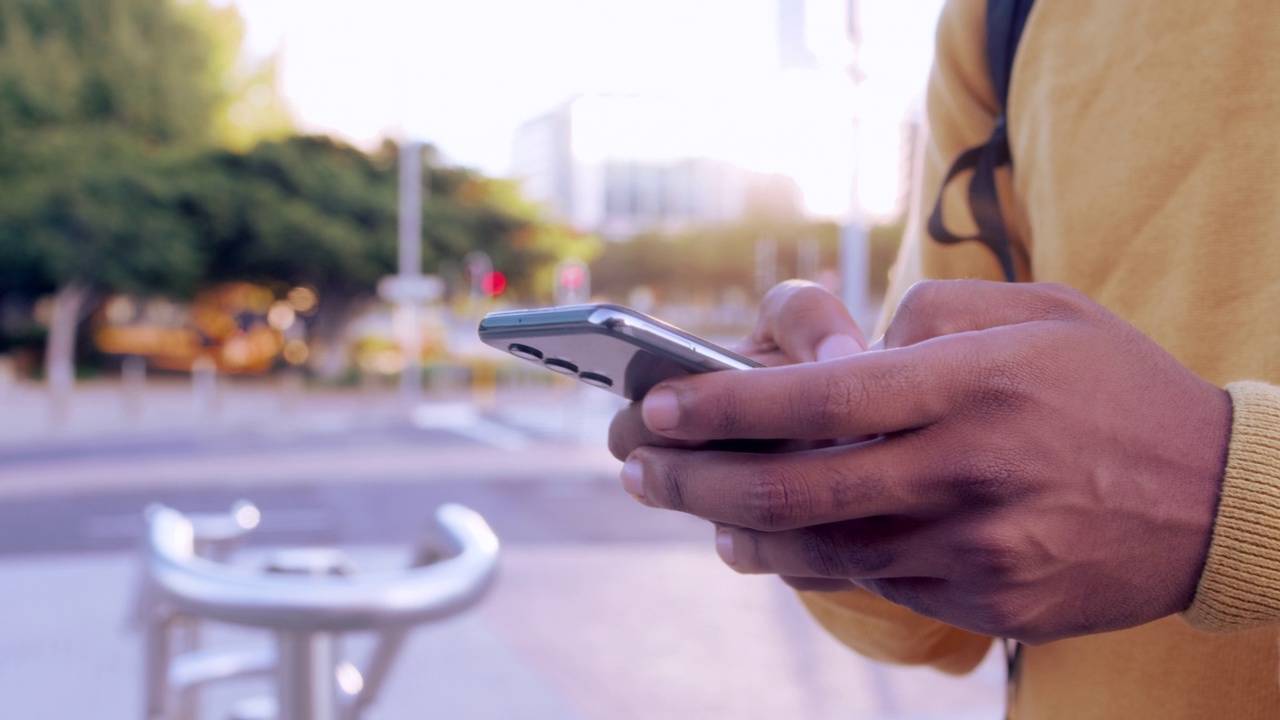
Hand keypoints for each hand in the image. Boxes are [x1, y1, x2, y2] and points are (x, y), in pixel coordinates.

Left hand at [620, 280, 1231, 643]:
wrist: (1219, 500)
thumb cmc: (1114, 387)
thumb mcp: (1036, 311)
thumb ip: (926, 316)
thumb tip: (838, 349)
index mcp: (972, 384)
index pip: (819, 395)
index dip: (724, 405)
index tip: (659, 404)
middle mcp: (966, 470)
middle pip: (796, 485)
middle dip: (696, 478)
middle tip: (639, 467)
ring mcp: (975, 548)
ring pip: (820, 547)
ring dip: (737, 526)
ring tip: (689, 504)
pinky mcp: (985, 600)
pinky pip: (872, 582)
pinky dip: (808, 560)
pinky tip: (768, 541)